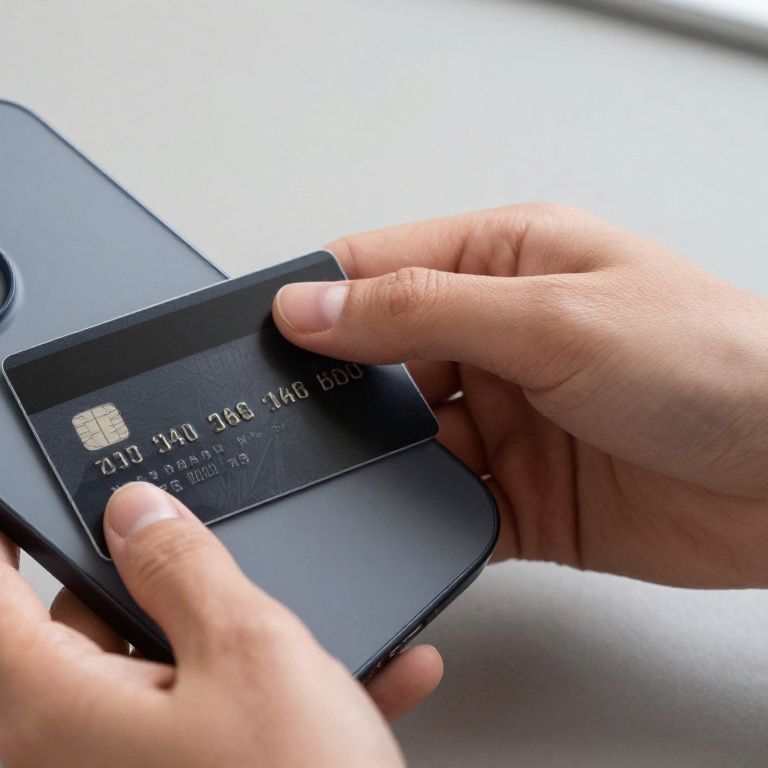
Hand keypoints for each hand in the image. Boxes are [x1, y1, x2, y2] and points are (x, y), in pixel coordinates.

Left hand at [0, 485, 442, 767]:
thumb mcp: (247, 654)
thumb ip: (181, 566)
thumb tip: (137, 515)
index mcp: (49, 706)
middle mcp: (63, 751)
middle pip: (70, 623)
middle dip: (143, 579)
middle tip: (199, 548)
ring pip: (150, 671)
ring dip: (228, 641)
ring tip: (309, 635)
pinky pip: (201, 722)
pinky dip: (263, 696)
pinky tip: (349, 681)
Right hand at [274, 204, 767, 587]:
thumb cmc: (725, 366)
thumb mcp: (553, 319)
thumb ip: (418, 312)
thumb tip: (310, 306)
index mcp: (506, 261)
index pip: (376, 267)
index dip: (314, 299)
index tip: (263, 336)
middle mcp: (500, 338)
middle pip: (376, 360)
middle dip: (340, 393)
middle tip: (303, 419)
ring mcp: (508, 419)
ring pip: (402, 441)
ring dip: (386, 460)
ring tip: (382, 470)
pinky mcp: (520, 496)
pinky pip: (441, 507)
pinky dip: (422, 517)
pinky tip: (423, 516)